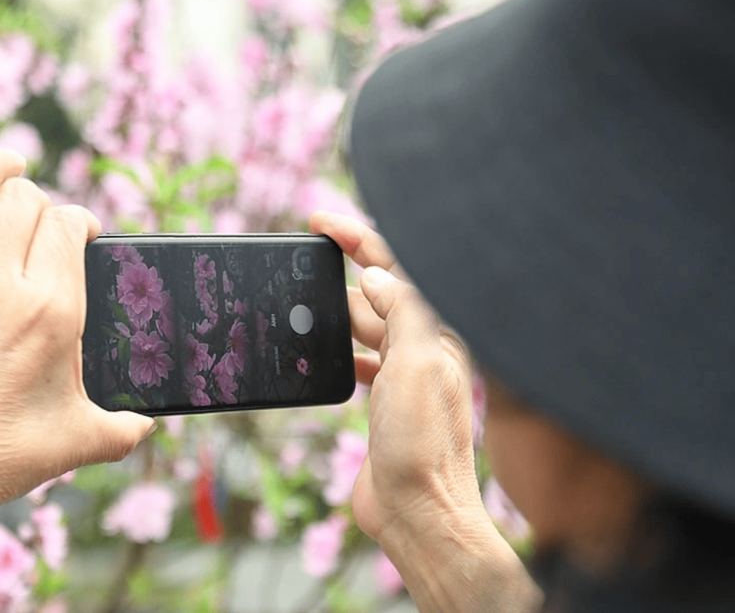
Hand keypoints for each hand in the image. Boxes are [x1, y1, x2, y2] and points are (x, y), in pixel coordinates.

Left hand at [0, 149, 154, 512]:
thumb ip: (123, 428)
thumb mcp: (79, 441)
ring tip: (4, 162)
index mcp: (50, 309)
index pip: (69, 225)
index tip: (80, 237)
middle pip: (23, 200)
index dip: (79, 222)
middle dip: (39, 202)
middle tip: (40, 225)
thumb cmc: (1, 457)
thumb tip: (147, 426)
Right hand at [311, 211, 538, 612]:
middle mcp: (422, 349)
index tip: (320, 221)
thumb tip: (376, 273)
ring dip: (335, 308)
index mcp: (436, 333)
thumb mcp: (416, 365)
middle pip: (378, 291)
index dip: (358, 238)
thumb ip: (401, 311)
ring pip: (363, 326)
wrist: (419, 513)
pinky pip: (357, 361)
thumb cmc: (423, 444)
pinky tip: (316, 350)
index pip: (395, 268)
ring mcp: (403, 376)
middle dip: (342, 267)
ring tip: (299, 295)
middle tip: (302, 249)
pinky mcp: (384, 403)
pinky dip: (336, 350)